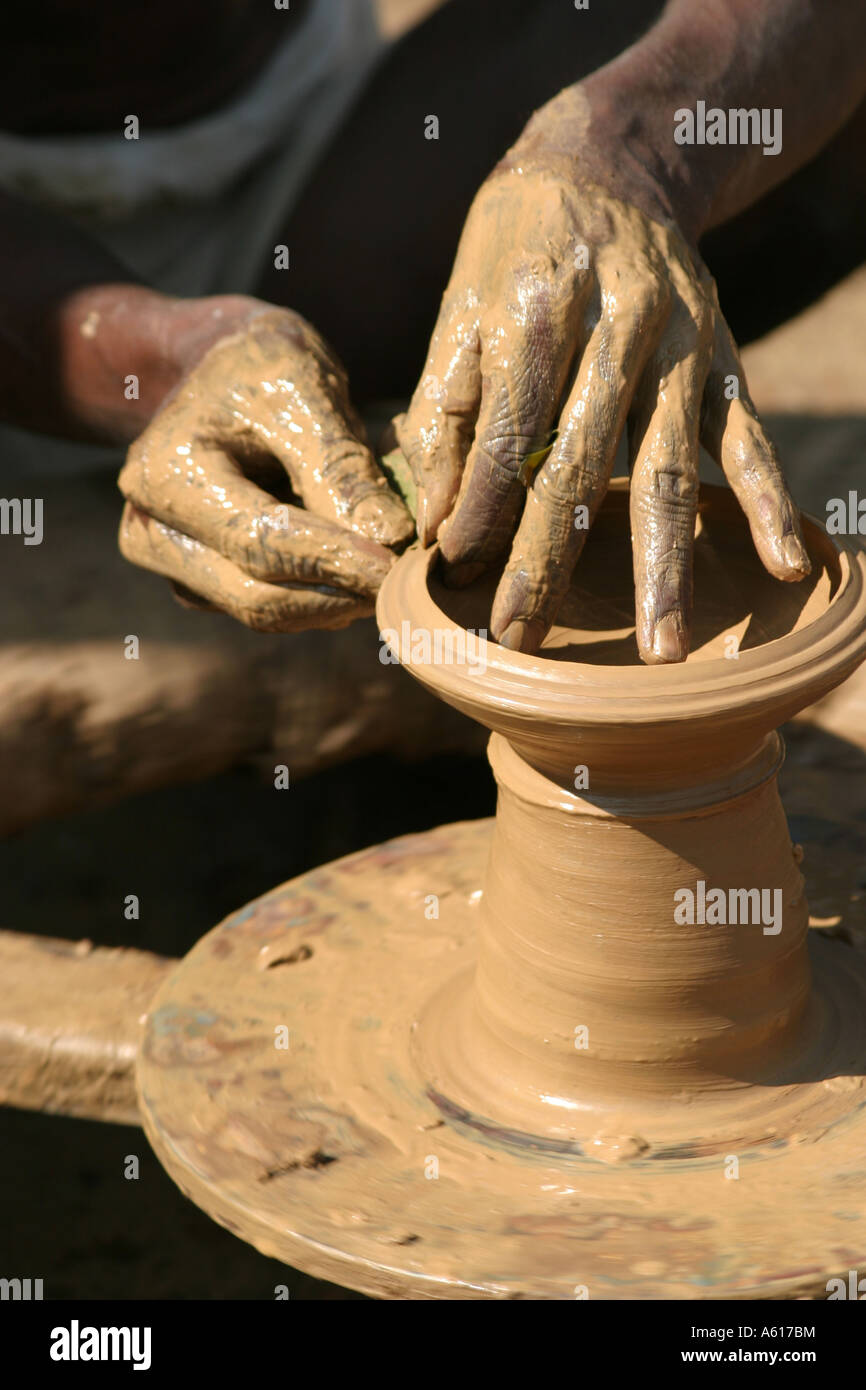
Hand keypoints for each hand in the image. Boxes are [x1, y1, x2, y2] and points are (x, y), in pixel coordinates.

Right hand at [119, 299, 412, 630]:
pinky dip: (314, 595)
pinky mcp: (196, 578)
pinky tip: (352, 567)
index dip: (335, 562)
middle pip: (255, 594)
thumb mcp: (305, 389)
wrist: (219, 367)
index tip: (399, 567)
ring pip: (262, 610)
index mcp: (166, 474)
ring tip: (386, 570)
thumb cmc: (262, 366)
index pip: (261, 541)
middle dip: (337, 594)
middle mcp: (151, 527)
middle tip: (405, 581)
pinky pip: (261, 605)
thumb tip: (390, 539)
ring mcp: (170, 560)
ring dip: (330, 602)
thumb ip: (342, 466)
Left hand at [396, 91, 809, 663]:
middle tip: (526, 641)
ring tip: (663, 647)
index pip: (504, 433)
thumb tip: (436, 523)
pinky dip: (768, 502)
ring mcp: (676, 347)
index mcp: (533, 314)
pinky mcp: (719, 358)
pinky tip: (787, 566)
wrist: (609, 163)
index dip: (479, 508)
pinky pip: (746, 438)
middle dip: (550, 561)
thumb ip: (445, 414)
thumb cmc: (515, 254)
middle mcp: (610, 330)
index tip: (455, 575)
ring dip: (664, 563)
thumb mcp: (462, 311)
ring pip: (667, 468)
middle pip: (579, 466)